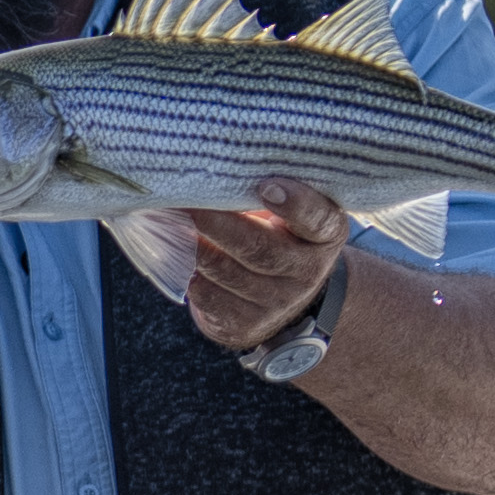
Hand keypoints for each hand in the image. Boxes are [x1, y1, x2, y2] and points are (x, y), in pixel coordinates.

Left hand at [159, 177, 352, 354]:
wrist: (283, 297)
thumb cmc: (280, 236)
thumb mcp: (292, 214)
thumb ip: (270, 194)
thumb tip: (216, 171)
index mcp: (325, 235)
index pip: (318, 219)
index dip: (295, 204)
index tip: (267, 186)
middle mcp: (307, 272)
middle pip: (261, 250)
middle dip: (221, 226)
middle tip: (191, 206)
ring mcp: (277, 301)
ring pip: (227, 272)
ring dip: (195, 247)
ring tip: (169, 222)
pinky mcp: (245, 323)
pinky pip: (209, 297)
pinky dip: (187, 272)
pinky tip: (173, 252)